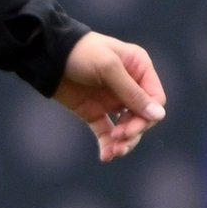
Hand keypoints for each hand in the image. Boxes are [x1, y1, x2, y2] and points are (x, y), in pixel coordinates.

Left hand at [52, 32, 166, 161]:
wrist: (47, 55)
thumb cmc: (82, 52)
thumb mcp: (109, 68)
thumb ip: (132, 93)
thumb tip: (159, 115)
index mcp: (139, 68)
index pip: (155, 98)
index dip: (147, 116)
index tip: (131, 128)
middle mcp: (129, 85)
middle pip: (142, 117)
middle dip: (134, 131)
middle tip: (120, 138)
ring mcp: (111, 100)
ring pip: (127, 128)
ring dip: (123, 142)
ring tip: (113, 152)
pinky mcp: (94, 112)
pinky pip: (106, 133)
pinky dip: (107, 145)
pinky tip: (105, 155)